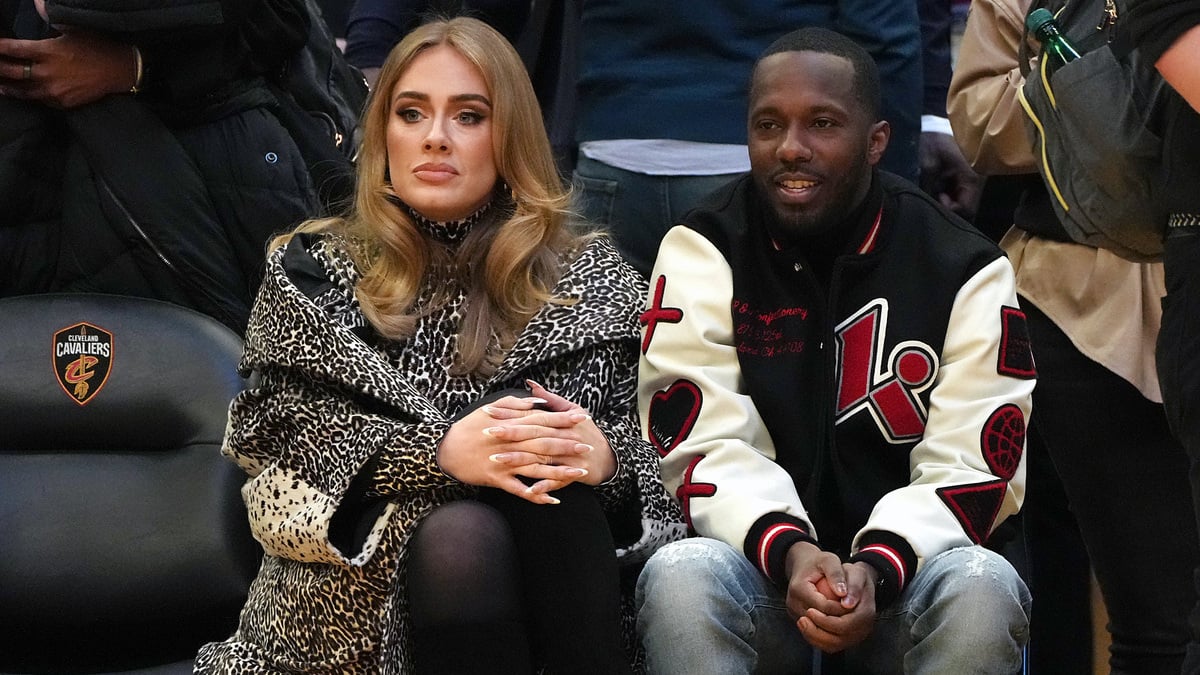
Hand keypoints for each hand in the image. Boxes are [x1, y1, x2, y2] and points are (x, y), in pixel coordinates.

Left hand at [0, 31, 138, 107]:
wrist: (119, 70)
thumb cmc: (96, 46)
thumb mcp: (72, 29)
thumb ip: (50, 18)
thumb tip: (37, 2)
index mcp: (48, 51)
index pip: (14, 49)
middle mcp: (47, 72)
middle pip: (12, 72)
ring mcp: (54, 89)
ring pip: (22, 91)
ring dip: (8, 87)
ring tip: (0, 85)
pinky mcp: (62, 102)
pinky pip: (40, 100)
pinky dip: (30, 96)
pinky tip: (24, 93)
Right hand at [436, 391, 600, 504]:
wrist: (445, 449)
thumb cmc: (469, 427)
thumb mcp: (491, 408)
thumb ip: (515, 404)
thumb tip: (538, 402)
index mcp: (510, 424)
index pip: (542, 420)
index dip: (564, 419)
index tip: (583, 417)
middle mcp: (510, 443)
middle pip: (544, 443)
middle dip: (568, 445)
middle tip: (589, 447)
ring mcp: (504, 462)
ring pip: (537, 467)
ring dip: (560, 471)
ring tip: (580, 473)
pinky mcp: (497, 479)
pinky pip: (520, 489)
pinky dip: (536, 494)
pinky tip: (553, 499)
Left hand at [482, 380, 617, 488]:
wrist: (609, 456)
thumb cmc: (587, 432)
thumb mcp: (573, 411)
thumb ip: (550, 399)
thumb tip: (530, 384)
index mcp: (562, 421)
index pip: (531, 415)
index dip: (510, 413)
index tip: (488, 412)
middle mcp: (565, 436)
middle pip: (535, 434)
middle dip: (511, 433)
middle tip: (487, 432)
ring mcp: (571, 456)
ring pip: (542, 457)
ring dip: (520, 460)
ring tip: (497, 460)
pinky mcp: (576, 473)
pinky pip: (558, 481)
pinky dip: (545, 485)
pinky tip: (529, 490)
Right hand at [784, 544, 877, 651]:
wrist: (802, 566)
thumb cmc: (818, 563)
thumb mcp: (829, 560)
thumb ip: (836, 574)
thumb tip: (843, 593)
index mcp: (798, 589)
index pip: (824, 607)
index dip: (841, 608)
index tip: (853, 604)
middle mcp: (792, 604)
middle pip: (820, 621)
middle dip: (839, 619)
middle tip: (853, 614)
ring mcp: (794, 614)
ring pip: (817, 630)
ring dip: (834, 627)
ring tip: (848, 618)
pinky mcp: (798, 619)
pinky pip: (815, 631)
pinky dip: (828, 629)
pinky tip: (840, 622)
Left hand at [919, 131, 982, 221]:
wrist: (942, 119)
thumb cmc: (937, 139)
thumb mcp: (929, 163)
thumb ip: (930, 186)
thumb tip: (929, 203)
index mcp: (971, 179)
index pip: (967, 209)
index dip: (950, 210)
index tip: (938, 197)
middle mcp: (976, 182)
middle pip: (966, 207)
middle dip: (949, 205)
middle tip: (935, 194)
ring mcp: (973, 179)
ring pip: (963, 200)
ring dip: (949, 199)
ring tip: (935, 187)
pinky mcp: (968, 175)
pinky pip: (961, 190)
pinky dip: (950, 191)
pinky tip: (940, 184)